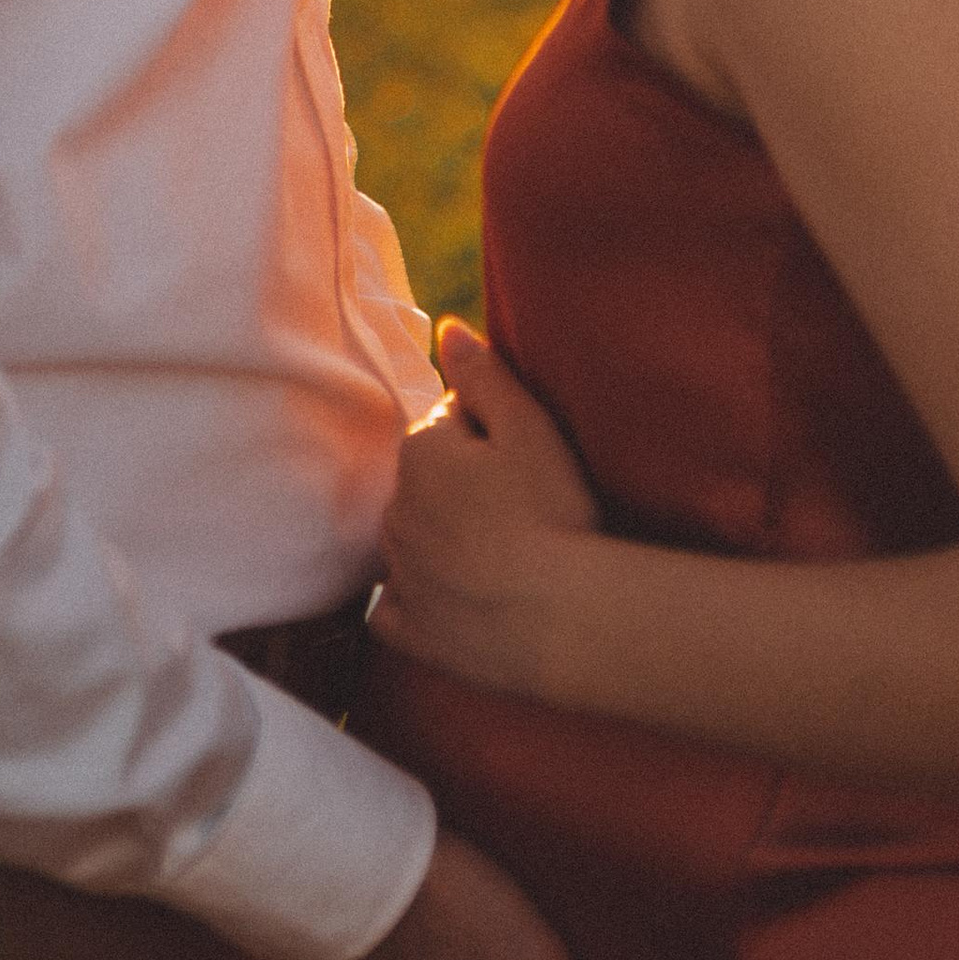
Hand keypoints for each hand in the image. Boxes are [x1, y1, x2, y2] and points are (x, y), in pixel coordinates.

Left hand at [372, 321, 600, 695]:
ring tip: (503, 560)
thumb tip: (446, 330)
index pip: (449, 426)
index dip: (494, 440)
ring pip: (415, 541)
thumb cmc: (553, 515)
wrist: (563, 620)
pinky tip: (456, 604)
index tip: (527, 465)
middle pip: (429, 484)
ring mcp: (400, 574)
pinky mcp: (411, 630)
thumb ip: (484, 376)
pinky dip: (420, 602)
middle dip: (464, 490)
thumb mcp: (529, 429)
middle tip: (524, 513)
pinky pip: (398, 609)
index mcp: (420, 454)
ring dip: (445, 542)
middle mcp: (395, 511)